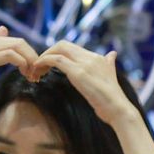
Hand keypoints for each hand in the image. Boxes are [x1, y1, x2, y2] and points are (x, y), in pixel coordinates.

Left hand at [26, 41, 147, 138]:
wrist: (118, 109)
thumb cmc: (112, 99)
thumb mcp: (110, 76)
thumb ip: (109, 63)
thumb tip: (112, 54)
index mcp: (96, 57)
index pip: (70, 47)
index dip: (56, 53)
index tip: (47, 66)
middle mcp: (90, 56)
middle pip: (62, 44)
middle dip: (47, 53)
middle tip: (38, 67)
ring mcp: (85, 63)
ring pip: (58, 49)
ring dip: (43, 58)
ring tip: (35, 71)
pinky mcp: (79, 72)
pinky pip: (57, 60)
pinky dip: (44, 62)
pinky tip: (38, 71)